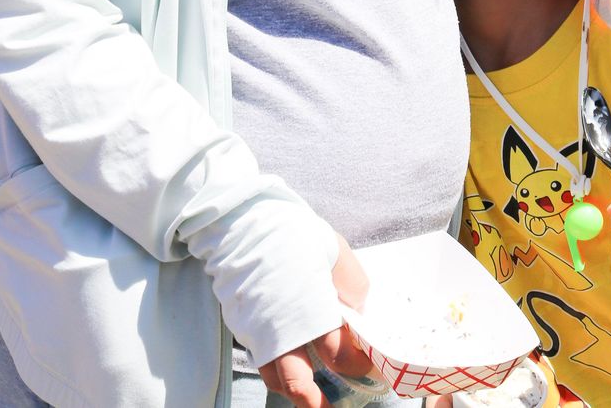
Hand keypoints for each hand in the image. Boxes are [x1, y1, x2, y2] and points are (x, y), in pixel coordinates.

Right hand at [258, 235, 372, 405]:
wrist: (241, 221)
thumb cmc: (290, 232)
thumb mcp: (333, 250)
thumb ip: (350, 284)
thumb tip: (355, 310)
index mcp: (312, 311)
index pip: (340, 356)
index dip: (357, 365)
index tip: (369, 364)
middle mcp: (282, 329)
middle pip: (297, 383)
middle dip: (315, 401)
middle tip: (328, 406)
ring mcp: (257, 331)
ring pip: (273, 377)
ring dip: (292, 389)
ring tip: (309, 395)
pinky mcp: (241, 325)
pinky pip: (259, 358)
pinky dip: (274, 367)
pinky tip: (288, 359)